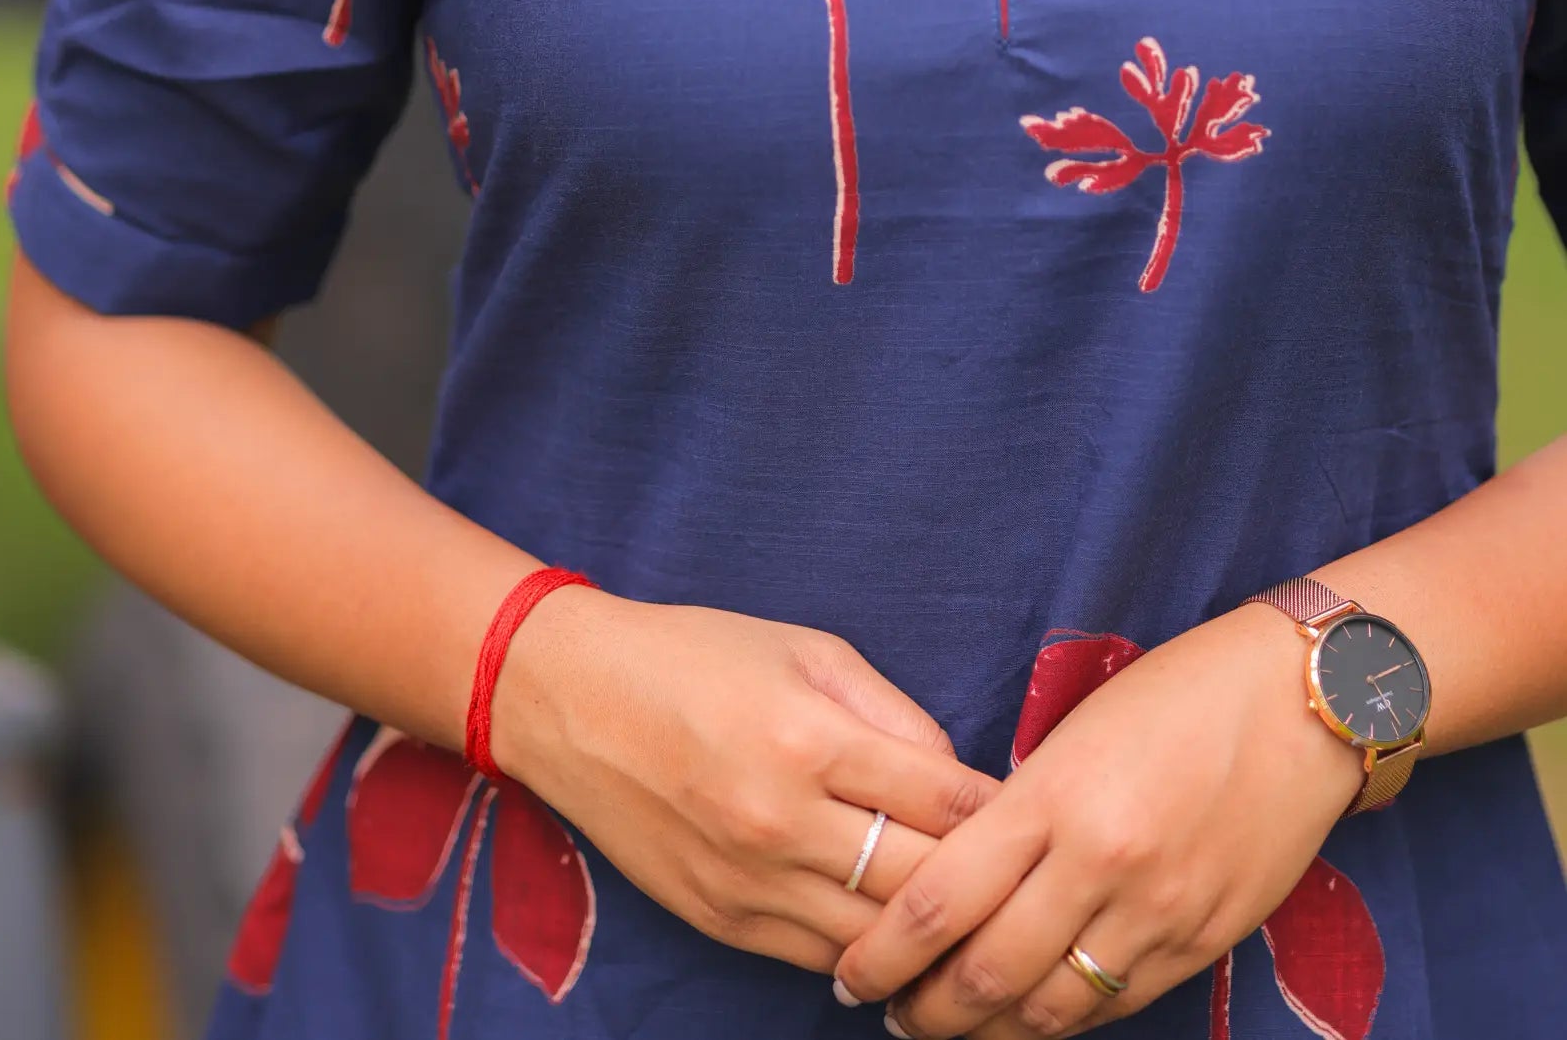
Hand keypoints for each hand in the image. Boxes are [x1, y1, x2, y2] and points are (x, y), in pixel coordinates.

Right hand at [491, 589, 1000, 969]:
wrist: (570, 698)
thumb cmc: (696, 656)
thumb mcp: (805, 647)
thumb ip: (892, 714)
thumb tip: (956, 778)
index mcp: (809, 739)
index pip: (946, 800)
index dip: (1003, 810)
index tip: (1036, 810)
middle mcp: (780, 821)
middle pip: (923, 884)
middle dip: (985, 884)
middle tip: (1027, 878)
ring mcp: (747, 882)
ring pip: (878, 941)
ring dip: (933, 935)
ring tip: (979, 923)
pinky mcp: (719, 920)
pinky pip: (820, 958)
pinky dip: (868, 949)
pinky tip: (900, 935)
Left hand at [834, 603, 1365, 1035]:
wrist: (1299, 701)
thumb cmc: (1174, 694)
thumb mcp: (1071, 735)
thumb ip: (1017, 811)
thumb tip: (957, 876)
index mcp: (1052, 798)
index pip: (941, 900)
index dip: (883, 952)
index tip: (850, 971)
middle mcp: (1100, 863)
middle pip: (986, 973)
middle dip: (924, 1010)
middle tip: (888, 1013)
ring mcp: (1157, 910)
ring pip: (1050, 1007)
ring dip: (987, 1032)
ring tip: (949, 1027)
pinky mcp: (1204, 939)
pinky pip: (1116, 1004)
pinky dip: (1062, 1020)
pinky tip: (1030, 1017)